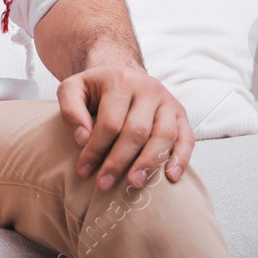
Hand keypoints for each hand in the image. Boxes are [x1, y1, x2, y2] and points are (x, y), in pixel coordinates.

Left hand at [57, 65, 193, 190]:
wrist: (121, 74)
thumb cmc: (95, 89)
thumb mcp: (72, 89)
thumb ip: (70, 110)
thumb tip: (83, 138)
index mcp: (120, 81)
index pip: (109, 122)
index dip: (95, 149)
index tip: (83, 170)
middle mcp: (148, 89)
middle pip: (137, 131)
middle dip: (119, 161)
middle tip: (104, 184)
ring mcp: (167, 101)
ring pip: (164, 136)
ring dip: (149, 163)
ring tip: (134, 184)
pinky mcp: (180, 114)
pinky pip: (186, 138)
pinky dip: (181, 159)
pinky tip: (170, 178)